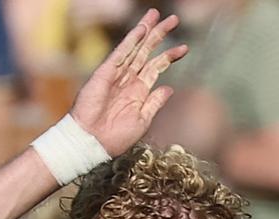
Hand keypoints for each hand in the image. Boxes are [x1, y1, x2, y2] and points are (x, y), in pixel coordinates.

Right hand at [69, 9, 186, 155]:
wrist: (93, 142)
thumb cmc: (116, 136)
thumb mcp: (142, 120)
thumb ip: (155, 102)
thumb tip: (169, 88)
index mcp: (139, 90)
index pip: (157, 67)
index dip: (170, 56)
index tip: (185, 48)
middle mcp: (129, 79)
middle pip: (147, 51)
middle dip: (159, 35)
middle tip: (173, 19)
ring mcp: (117, 75)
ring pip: (134, 48)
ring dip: (145, 32)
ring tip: (156, 16)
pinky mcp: (105, 73)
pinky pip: (120, 54)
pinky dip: (130, 42)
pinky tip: (140, 31)